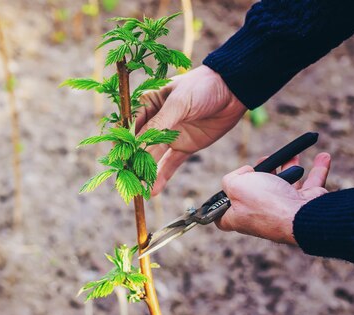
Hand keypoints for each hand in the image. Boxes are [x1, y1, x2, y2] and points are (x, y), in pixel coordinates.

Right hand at [136, 65, 246, 195]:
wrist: (234, 90)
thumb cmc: (203, 86)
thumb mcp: (179, 103)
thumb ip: (159, 125)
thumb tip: (138, 146)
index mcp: (148, 105)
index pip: (130, 127)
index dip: (123, 144)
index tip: (119, 160)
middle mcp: (155, 122)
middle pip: (139, 145)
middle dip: (133, 162)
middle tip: (128, 179)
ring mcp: (169, 136)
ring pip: (153, 157)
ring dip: (146, 172)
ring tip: (139, 189)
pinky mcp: (184, 147)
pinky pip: (170, 164)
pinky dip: (162, 177)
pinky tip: (153, 190)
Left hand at [216, 152, 331, 244]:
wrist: (302, 217)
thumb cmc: (266, 203)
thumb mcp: (235, 186)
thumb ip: (230, 179)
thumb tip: (244, 173)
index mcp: (240, 217)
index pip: (223, 218)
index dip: (220, 205)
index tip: (225, 191)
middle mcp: (262, 216)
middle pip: (258, 194)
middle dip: (262, 173)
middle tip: (264, 161)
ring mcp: (286, 211)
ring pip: (287, 186)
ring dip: (290, 168)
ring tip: (292, 156)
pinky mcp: (306, 205)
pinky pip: (312, 184)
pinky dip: (318, 169)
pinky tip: (323, 156)